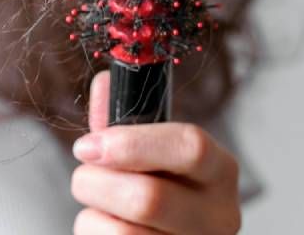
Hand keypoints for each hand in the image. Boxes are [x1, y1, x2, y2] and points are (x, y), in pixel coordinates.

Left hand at [69, 71, 240, 233]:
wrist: (162, 232)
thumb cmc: (155, 185)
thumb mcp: (147, 149)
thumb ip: (123, 116)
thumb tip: (104, 83)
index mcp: (219, 171)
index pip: (191, 147)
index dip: (132, 144)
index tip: (89, 145)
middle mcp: (219, 217)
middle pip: (149, 199)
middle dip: (96, 183)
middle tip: (83, 177)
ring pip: (123, 234)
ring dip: (91, 214)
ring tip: (97, 207)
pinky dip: (92, 234)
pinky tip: (106, 229)